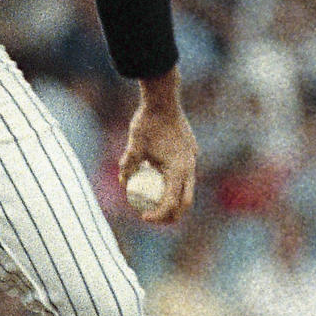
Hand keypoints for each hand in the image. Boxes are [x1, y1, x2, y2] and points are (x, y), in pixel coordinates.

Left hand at [118, 67, 197, 223]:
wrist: (164, 99)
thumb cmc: (147, 121)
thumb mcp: (134, 146)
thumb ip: (128, 165)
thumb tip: (123, 182)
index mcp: (179, 169)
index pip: (171, 203)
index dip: (158, 215)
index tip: (143, 216)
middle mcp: (190, 167)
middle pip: (185, 202)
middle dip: (170, 215)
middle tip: (152, 217)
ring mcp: (193, 159)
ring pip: (186, 188)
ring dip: (172, 199)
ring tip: (153, 202)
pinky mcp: (191, 152)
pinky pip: (184, 174)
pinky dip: (173, 182)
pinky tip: (157, 179)